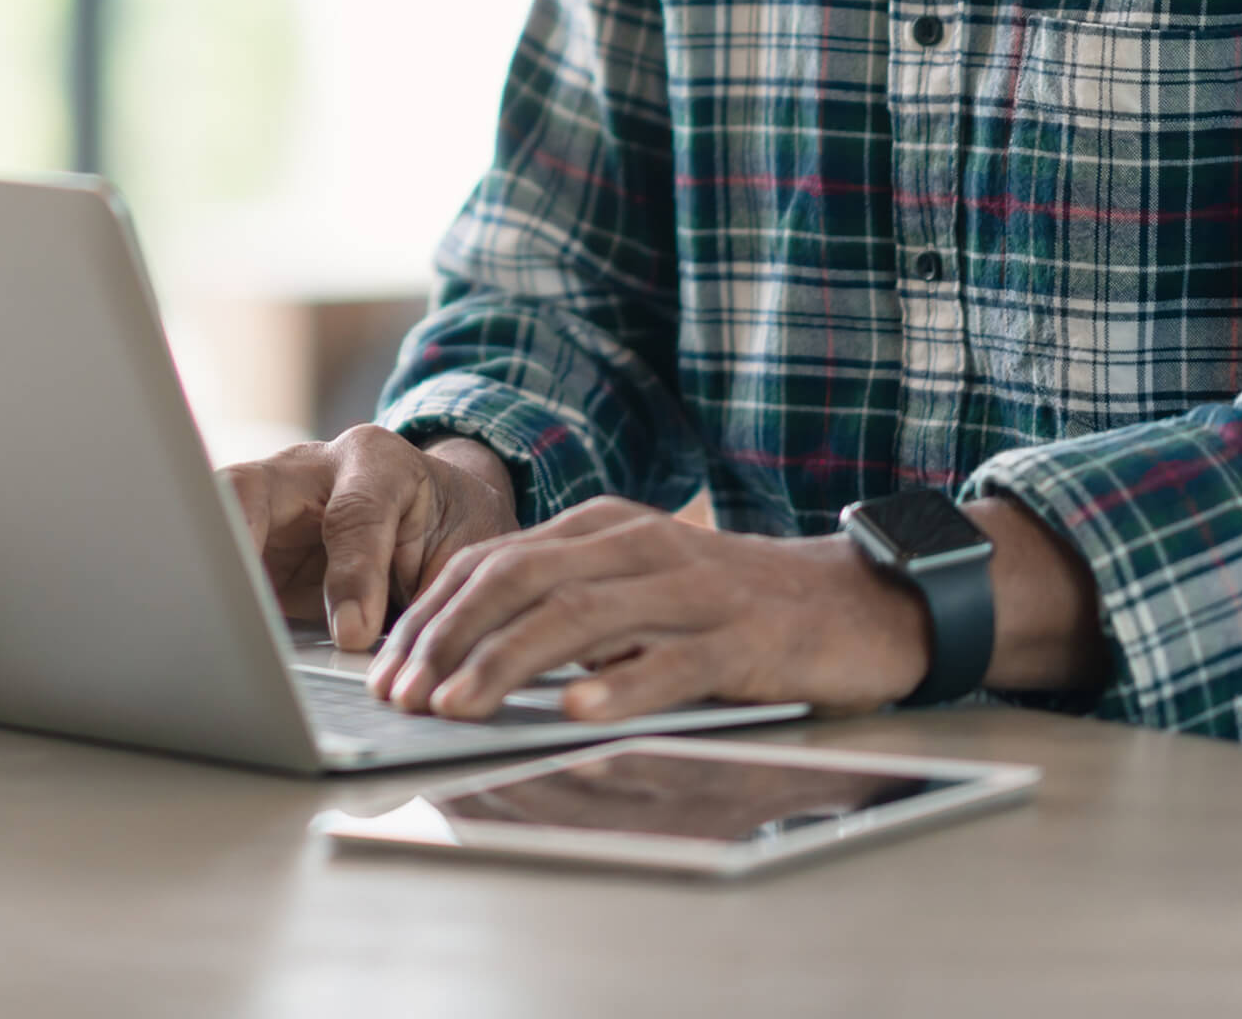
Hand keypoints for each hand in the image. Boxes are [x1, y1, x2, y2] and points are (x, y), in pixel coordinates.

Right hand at [219, 425, 519, 649]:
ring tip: (210, 633)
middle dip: (232, 545)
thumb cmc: (451, 524)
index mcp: (373, 462)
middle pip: (246, 493)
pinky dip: (215, 606)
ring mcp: (266, 508)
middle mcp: (306, 473)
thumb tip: (369, 648)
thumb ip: (427, 589)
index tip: (353, 633)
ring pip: (214, 526)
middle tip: (235, 609)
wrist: (436, 511)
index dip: (351, 576)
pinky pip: (218, 571)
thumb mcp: (460, 546)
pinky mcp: (248, 549)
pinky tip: (216, 644)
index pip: (353, 514)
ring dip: (211, 580)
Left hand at [366, 497, 931, 719]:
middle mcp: (637, 545)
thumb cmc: (727, 606)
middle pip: (519, 580)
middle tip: (403, 696)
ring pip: (579, 616)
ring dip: (507, 663)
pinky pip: (670, 660)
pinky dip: (619, 685)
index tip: (388, 670)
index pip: (492, 562)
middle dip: (449, 638)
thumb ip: (563, 607)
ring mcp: (690, 588)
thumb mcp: (634, 588)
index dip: (430, 616)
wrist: (853, 601)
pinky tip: (574, 712)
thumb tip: (467, 660)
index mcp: (601, 529)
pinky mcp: (741, 636)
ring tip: (457, 707)